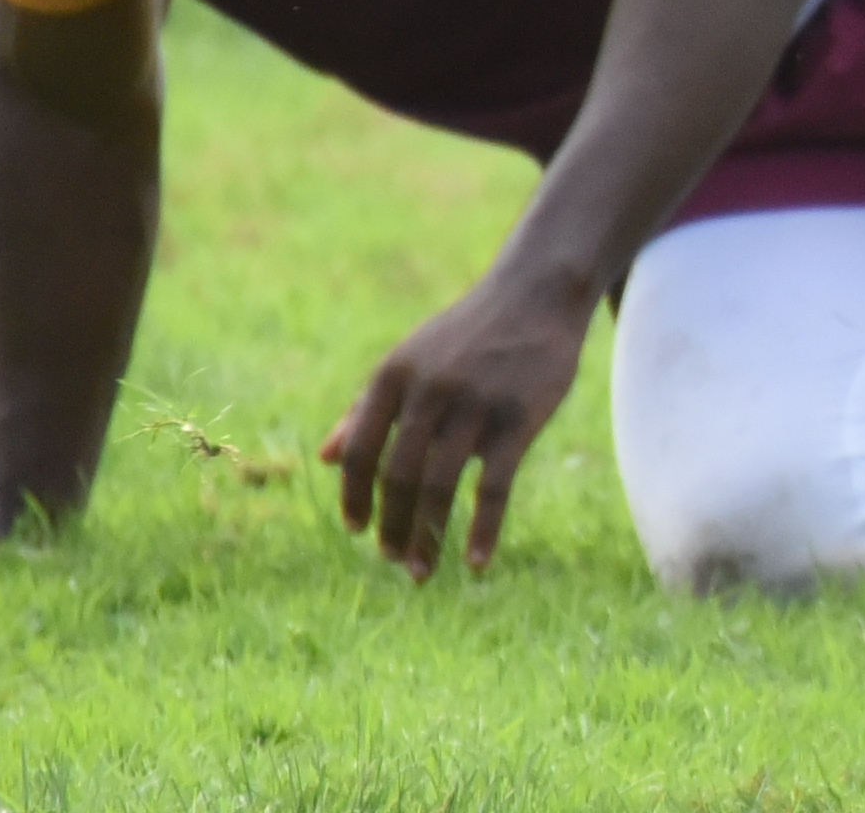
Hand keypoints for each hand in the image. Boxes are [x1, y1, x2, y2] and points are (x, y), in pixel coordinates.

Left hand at [321, 259, 590, 578]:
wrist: (538, 293)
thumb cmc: (468, 333)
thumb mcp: (410, 361)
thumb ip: (368, 408)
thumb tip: (326, 458)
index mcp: (394, 375)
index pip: (362, 452)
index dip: (354, 497)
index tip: (356, 532)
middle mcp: (429, 390)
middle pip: (398, 477)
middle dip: (392, 526)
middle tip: (392, 559)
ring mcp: (476, 404)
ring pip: (440, 487)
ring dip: (427, 537)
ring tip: (421, 571)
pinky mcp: (519, 418)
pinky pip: (494, 487)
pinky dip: (482, 530)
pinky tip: (475, 562)